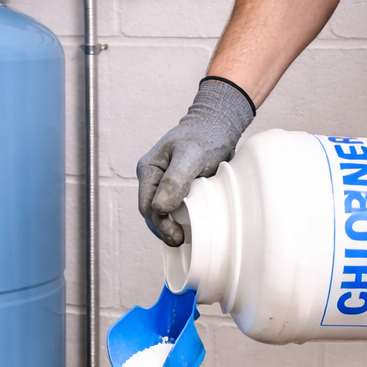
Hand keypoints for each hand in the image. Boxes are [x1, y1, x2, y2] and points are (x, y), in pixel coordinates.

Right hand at [137, 77, 254, 245]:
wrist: (219, 125)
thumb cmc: (205, 136)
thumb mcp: (191, 155)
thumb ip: (175, 180)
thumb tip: (160, 208)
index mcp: (149, 170)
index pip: (147, 206)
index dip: (159, 225)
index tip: (176, 236)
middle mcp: (153, 179)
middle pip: (152, 214)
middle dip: (163, 230)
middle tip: (180, 241)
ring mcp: (164, 185)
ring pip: (162, 214)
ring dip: (171, 227)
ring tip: (184, 238)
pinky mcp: (178, 189)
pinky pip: (175, 210)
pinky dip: (181, 221)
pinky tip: (190, 228)